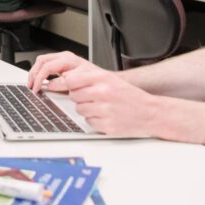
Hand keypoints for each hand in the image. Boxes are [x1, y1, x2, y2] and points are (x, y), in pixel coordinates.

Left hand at [28, 52, 161, 137]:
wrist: (150, 112)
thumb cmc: (129, 96)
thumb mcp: (110, 80)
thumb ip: (88, 78)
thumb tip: (64, 79)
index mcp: (102, 78)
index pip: (70, 79)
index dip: (60, 83)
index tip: (54, 85)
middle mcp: (102, 92)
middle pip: (73, 95)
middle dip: (79, 97)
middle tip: (92, 97)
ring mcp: (104, 109)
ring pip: (79, 109)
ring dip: (87, 109)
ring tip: (103, 107)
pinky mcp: (106, 125)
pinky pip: (89, 122)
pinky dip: (95, 120)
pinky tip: (107, 116)